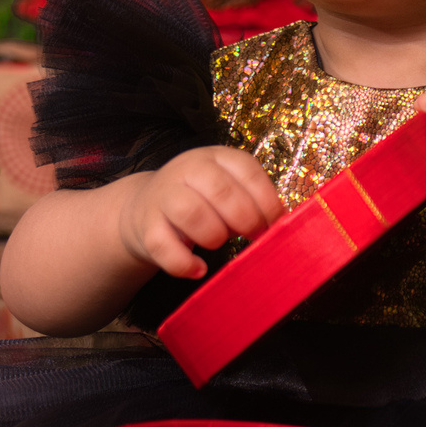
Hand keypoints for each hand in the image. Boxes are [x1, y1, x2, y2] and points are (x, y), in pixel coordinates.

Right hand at [117, 147, 282, 279]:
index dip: (266, 200)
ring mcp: (163, 196)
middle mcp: (187, 169)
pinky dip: (184, 263)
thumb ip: (252, 201)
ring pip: (190, 211)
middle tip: (252, 236)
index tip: (275, 223)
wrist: (144, 208)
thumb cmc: (200, 201)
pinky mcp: (145, 226)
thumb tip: (281, 226)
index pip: (246, 169)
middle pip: (220, 190)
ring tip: (218, 244)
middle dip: (245, 218)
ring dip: (213, 235)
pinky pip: (164, 246)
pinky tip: (198, 269)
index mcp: (215, 157)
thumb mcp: (226, 190)